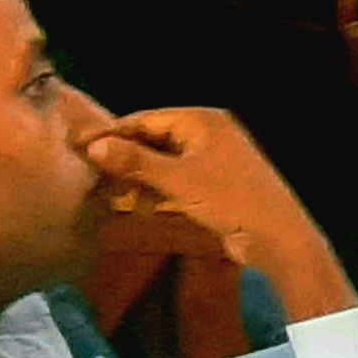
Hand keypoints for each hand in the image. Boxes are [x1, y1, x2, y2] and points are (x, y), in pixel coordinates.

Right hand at [83, 108, 354, 319]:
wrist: (278, 239)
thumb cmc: (231, 202)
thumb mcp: (178, 181)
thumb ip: (136, 162)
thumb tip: (95, 145)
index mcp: (203, 121)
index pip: (146, 119)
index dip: (112, 134)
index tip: (80, 147)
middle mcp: (209, 133)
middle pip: (154, 139)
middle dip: (124, 158)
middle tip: (91, 174)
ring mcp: (214, 158)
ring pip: (164, 162)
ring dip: (139, 177)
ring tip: (111, 194)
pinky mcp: (216, 184)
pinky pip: (177, 179)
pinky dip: (157, 189)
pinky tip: (140, 206)